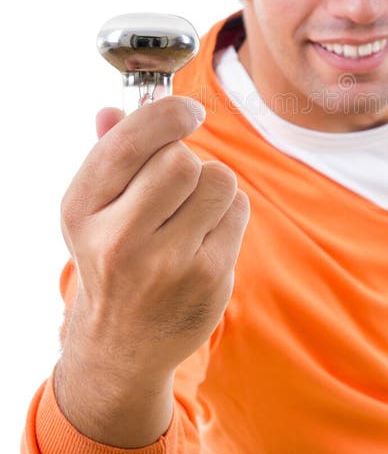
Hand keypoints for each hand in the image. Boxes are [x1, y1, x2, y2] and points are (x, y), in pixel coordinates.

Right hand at [55, 96, 249, 445]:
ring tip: (191, 209)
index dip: (166, 114)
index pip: (130, 143)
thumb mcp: (93, 210)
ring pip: (218, 180)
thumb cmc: (111, 259)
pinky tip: (205, 234)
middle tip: (177, 183)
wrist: (122, 344)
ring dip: (212, 184)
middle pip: (181, 160)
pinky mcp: (209, 277)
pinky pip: (238, 209)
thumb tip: (114, 109)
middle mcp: (119, 240)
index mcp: (82, 211)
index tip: (187, 111)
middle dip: (187, 159)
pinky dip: (228, 211)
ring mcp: (167, 264)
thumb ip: (107, 154)